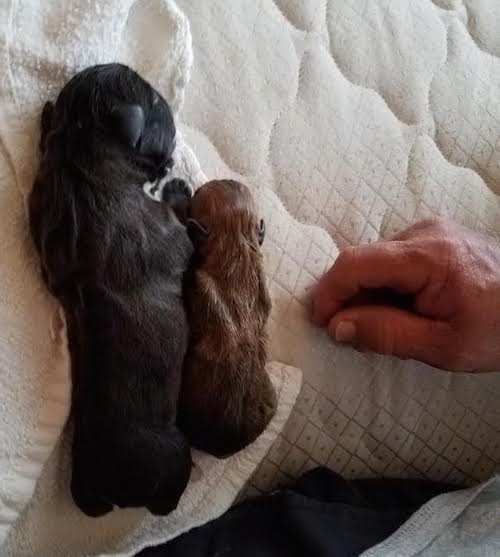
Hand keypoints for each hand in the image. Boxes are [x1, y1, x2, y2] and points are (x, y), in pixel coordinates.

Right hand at [313, 219, 499, 371]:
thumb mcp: (445, 346)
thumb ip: (388, 334)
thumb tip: (338, 327)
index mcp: (429, 257)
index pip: (356, 263)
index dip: (329, 292)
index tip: (323, 323)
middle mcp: (425, 232)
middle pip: (363, 260)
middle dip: (349, 297)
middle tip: (356, 333)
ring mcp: (430, 229)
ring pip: (376, 259)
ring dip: (368, 292)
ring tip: (389, 322)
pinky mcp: (434, 234)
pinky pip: (393, 257)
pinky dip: (386, 283)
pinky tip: (404, 305)